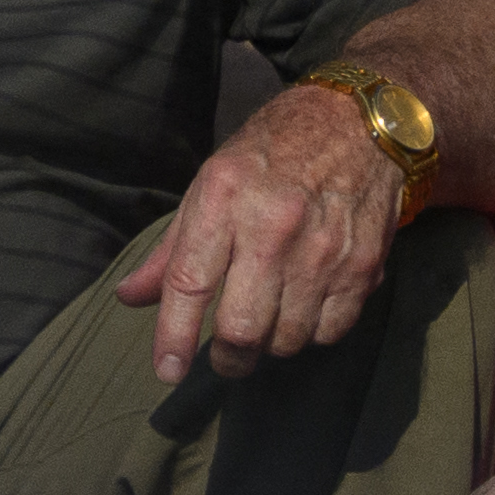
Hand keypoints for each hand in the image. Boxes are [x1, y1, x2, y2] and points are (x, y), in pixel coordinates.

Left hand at [116, 89, 406, 387]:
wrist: (360, 122)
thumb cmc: (273, 153)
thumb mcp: (211, 184)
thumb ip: (172, 249)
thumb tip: (130, 298)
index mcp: (225, 199)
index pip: (190, 284)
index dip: (173, 338)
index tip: (167, 371)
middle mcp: (274, 225)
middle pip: (242, 328)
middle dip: (228, 359)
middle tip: (226, 357)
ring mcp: (324, 248)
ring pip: (288, 338)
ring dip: (272, 345)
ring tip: (270, 323)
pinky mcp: (364, 263)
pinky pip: (331, 330)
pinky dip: (312, 333)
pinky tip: (306, 309)